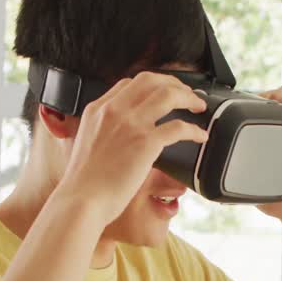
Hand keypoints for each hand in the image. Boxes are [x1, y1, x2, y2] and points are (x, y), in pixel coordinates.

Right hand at [53, 72, 208, 227]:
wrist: (81, 200)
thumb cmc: (83, 183)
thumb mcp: (85, 144)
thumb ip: (102, 132)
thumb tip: (119, 138)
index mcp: (98, 109)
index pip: (129, 83)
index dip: (151, 85)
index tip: (163, 93)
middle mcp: (114, 110)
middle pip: (151, 80)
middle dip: (174, 83)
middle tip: (187, 95)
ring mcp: (131, 124)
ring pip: (168, 95)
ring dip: (189, 98)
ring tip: (199, 106)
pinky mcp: (146, 142)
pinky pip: (178, 127)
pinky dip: (194, 130)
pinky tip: (200, 136)